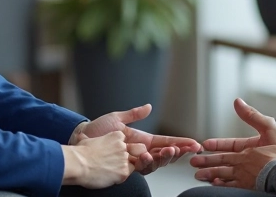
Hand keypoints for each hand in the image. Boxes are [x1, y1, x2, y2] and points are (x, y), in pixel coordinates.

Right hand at [61, 131, 134, 188]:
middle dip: (131, 156)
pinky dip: (119, 177)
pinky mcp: (124, 172)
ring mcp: (125, 159)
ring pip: (133, 165)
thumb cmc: (80, 152)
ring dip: (123, 168)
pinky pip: (127, 175)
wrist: (78, 164)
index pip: (127, 142)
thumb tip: (82, 136)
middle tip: (117, 162)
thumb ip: (93, 139)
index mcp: (117, 136)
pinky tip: (108, 176)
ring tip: (109, 170)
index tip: (114, 154)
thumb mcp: (87, 139)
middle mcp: (123, 146)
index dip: (122, 149)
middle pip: (136, 151)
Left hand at [76, 104, 202, 174]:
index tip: (195, 144)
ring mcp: (134, 161)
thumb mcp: (117, 119)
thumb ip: (134, 114)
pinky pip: (141, 168)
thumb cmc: (97, 130)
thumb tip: (149, 107)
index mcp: (143, 140)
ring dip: (164, 158)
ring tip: (170, 151)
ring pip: (156, 163)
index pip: (166, 142)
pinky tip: (148, 155)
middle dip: (177, 153)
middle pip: (165, 155)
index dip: (181, 143)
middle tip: (185, 149)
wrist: (80, 139)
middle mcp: (141, 152)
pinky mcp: (125, 168)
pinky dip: (147, 162)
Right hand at [190, 98, 275, 188]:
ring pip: (225, 173)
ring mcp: (248, 173)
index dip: (217, 145)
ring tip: (199, 174)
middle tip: (194, 161)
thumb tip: (236, 101)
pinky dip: (223, 183)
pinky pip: (233, 184)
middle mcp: (248, 161)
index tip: (204, 144)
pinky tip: (215, 182)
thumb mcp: (267, 127)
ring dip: (211, 173)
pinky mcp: (250, 183)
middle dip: (208, 161)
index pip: (230, 146)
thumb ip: (251, 115)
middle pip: (223, 161)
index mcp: (252, 147)